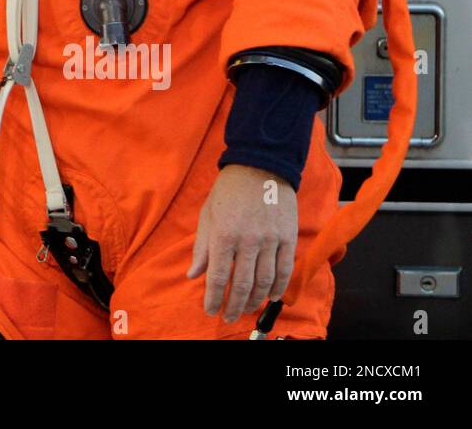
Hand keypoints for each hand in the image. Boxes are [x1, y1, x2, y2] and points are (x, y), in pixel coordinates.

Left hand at [187, 163, 297, 321]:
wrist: (260, 166)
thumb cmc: (228, 190)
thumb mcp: (207, 215)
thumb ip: (202, 247)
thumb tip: (193, 275)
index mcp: (224, 234)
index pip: (218, 276)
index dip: (214, 297)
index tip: (210, 310)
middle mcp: (248, 240)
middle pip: (243, 284)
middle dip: (234, 305)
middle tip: (228, 316)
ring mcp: (271, 240)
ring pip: (265, 281)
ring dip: (256, 300)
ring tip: (246, 309)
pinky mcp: (288, 237)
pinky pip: (286, 269)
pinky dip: (280, 287)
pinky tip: (272, 297)